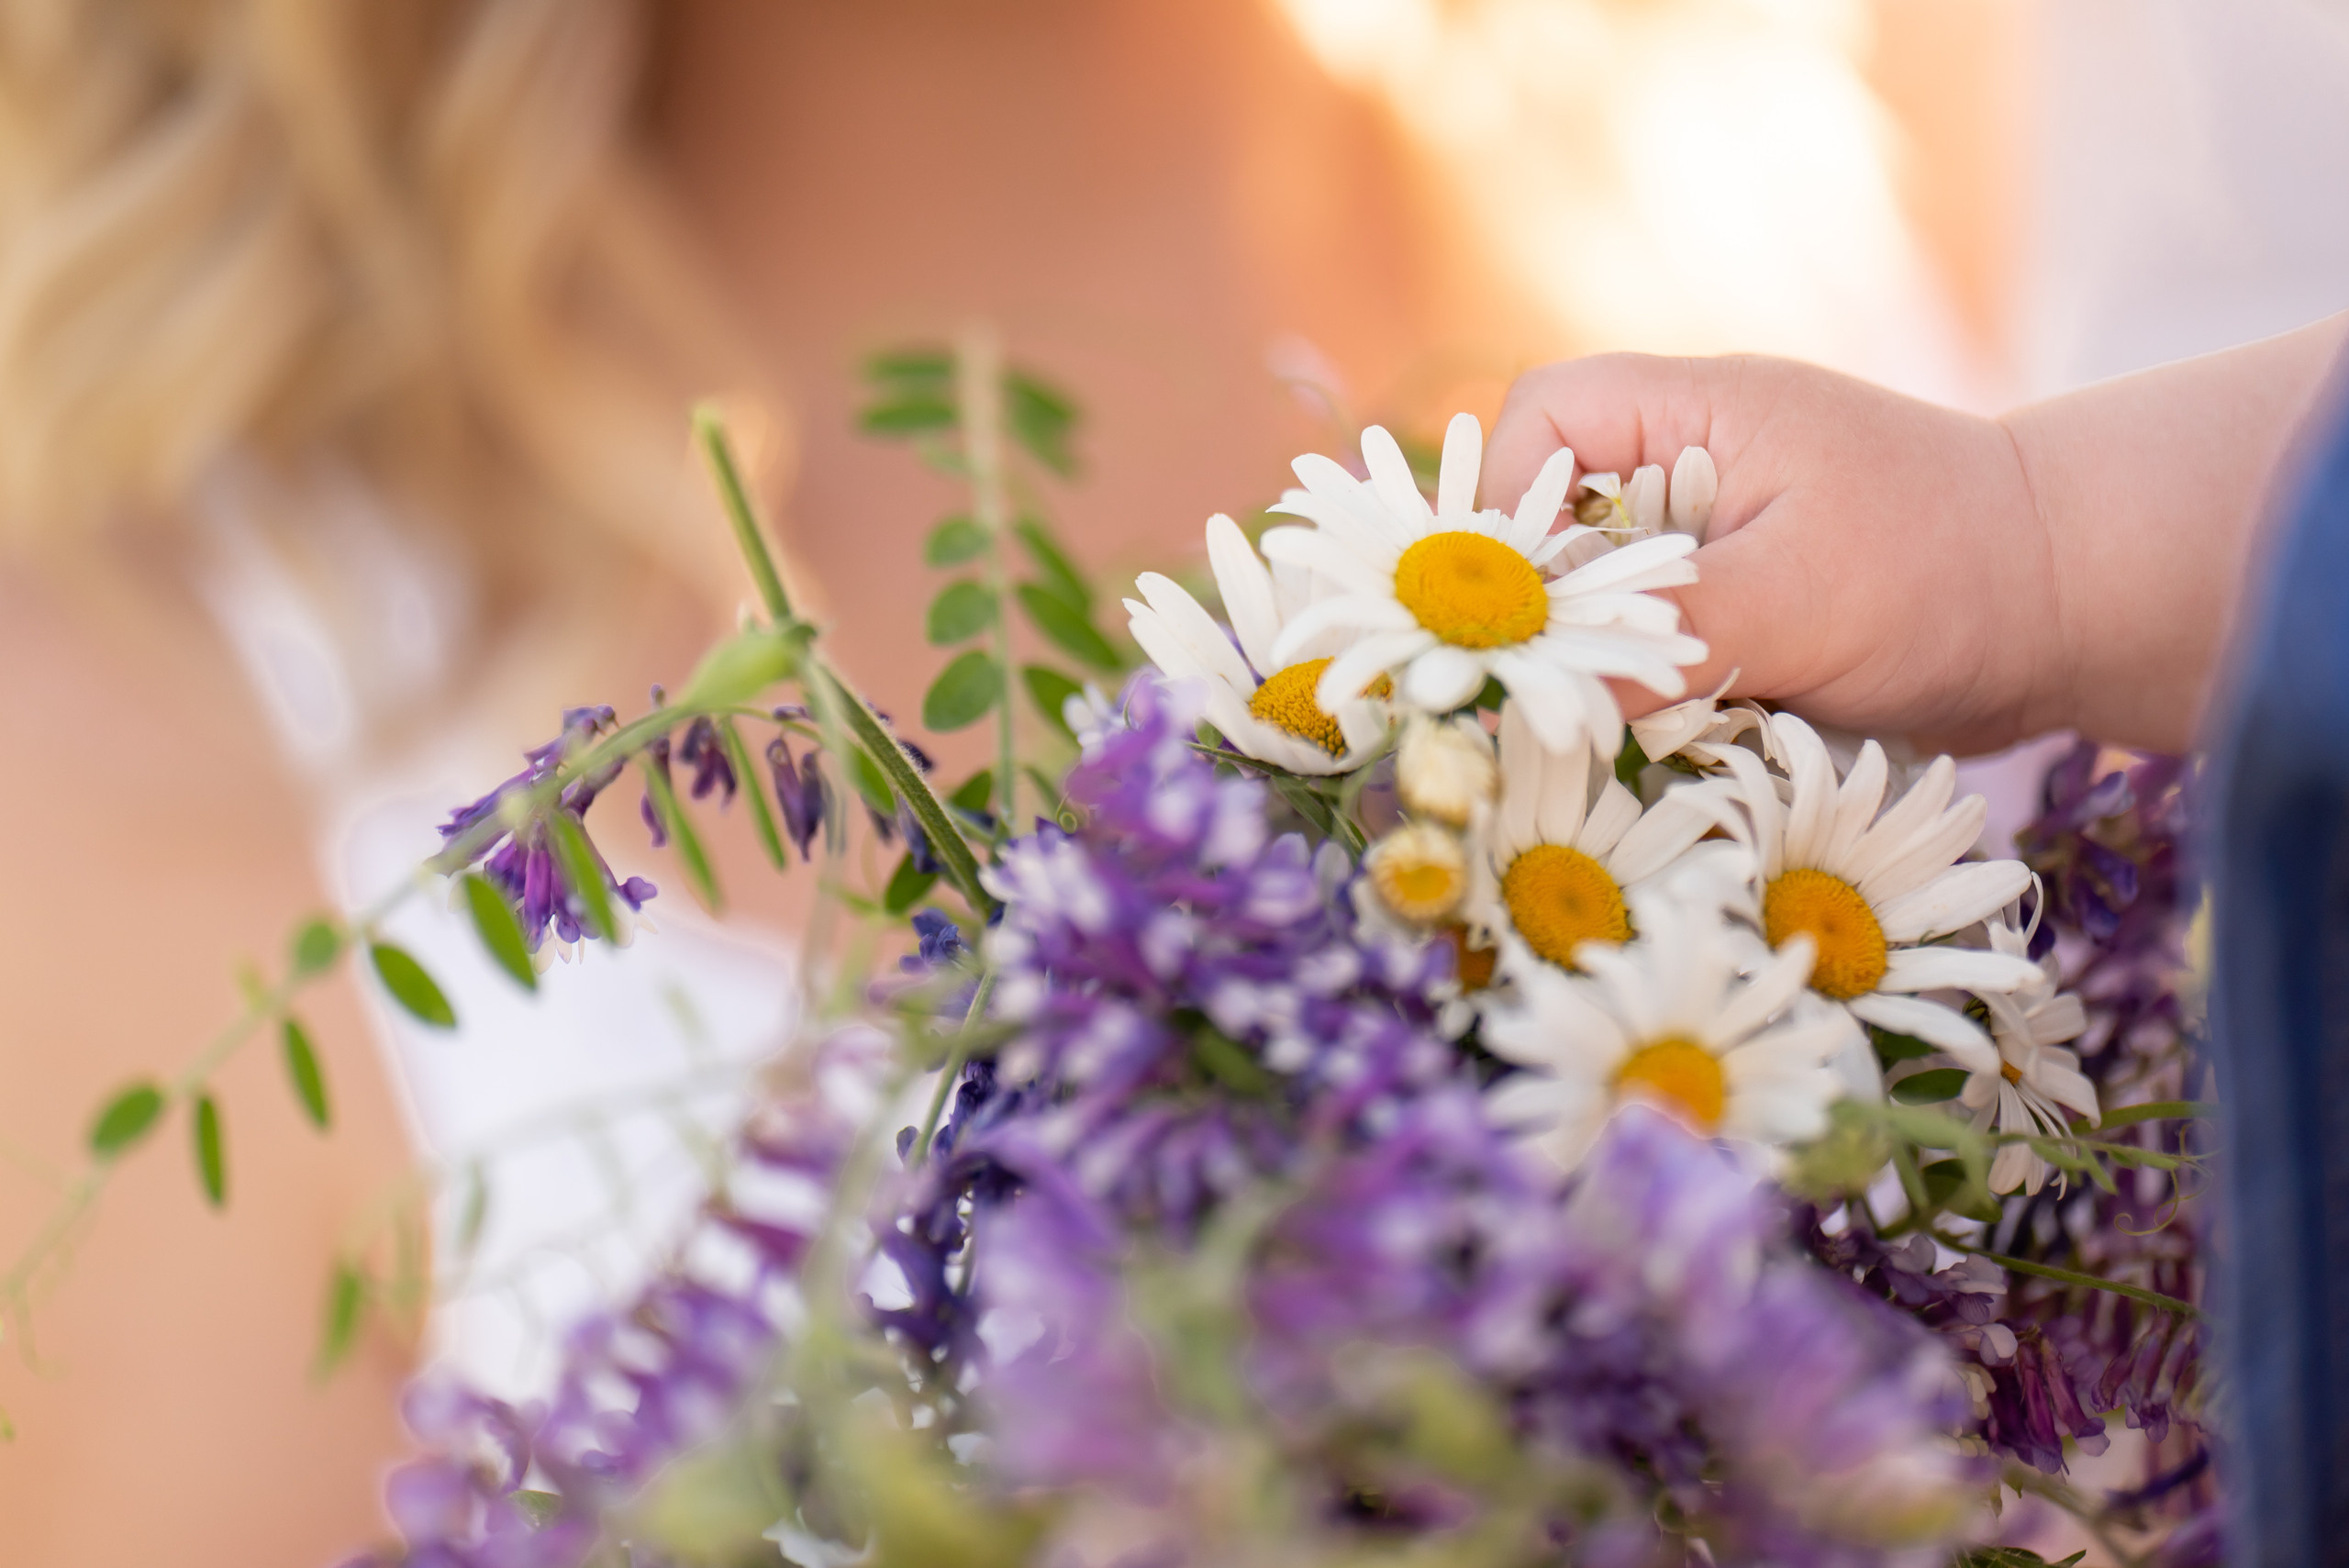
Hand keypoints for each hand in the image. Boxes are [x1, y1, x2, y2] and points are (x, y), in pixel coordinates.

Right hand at [1488, 318, 2348, 756]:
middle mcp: (1686, 466)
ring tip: (1650, 725)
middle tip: (1566, 695)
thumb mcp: (1798, 603)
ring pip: (1597, 604)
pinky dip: (1659, 703)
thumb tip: (1545, 691)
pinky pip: (1652, 654)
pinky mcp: (1736, 610)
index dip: (1507, 512)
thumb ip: (1667, 636)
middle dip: (1557, 615)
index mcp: (1691, 411)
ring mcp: (1711, 541)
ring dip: (1612, 672)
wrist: (2079, 611)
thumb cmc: (1950, 572)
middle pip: (1551, 525)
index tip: (1520, 611)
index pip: (1539, 427)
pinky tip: (1695, 737)